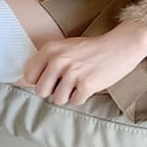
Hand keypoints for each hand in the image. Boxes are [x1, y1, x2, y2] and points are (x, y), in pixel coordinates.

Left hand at [19, 20, 146, 105]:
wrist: (121, 45)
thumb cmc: (90, 50)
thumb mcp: (64, 48)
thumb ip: (46, 62)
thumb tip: (25, 82)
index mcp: (50, 49)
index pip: (29, 76)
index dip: (40, 80)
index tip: (52, 78)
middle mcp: (59, 60)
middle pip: (41, 92)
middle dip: (52, 91)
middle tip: (66, 83)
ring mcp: (73, 73)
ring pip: (57, 100)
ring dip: (68, 95)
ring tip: (79, 83)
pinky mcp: (86, 84)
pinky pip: (75, 101)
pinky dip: (82, 97)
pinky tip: (89, 84)